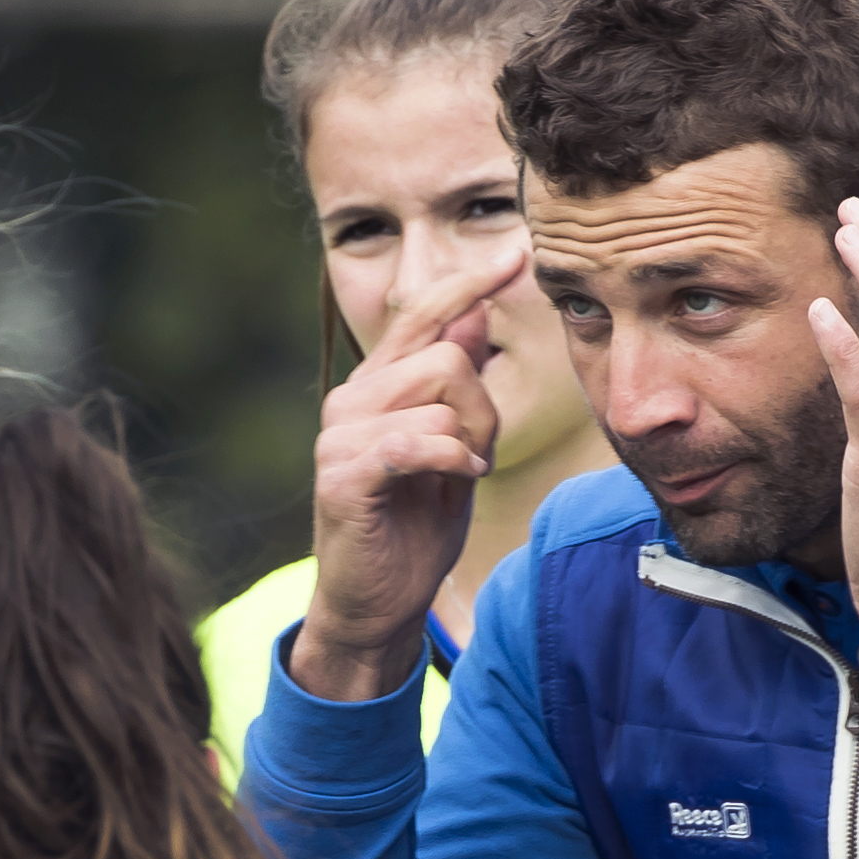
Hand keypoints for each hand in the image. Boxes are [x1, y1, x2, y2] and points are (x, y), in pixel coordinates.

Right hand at [293, 244, 523, 702]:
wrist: (375, 606)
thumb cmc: (414, 528)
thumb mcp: (452, 447)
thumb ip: (459, 384)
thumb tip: (475, 315)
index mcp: (377, 386)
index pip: (424, 315)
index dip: (470, 282)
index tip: (517, 252)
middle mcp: (352, 399)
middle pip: (447, 357)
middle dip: (483, 408)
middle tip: (478, 455)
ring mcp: (341, 435)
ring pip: (440, 396)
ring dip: (470, 441)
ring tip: (459, 476)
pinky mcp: (343, 475)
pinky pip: (418, 441)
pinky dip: (450, 462)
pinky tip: (455, 483)